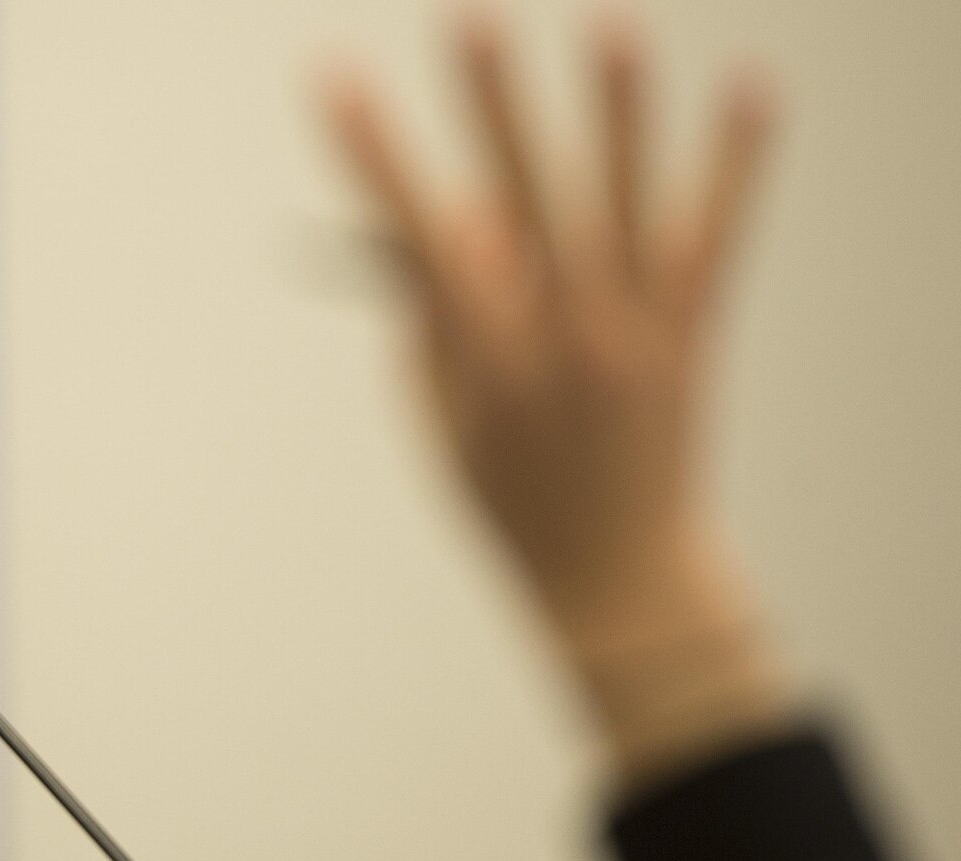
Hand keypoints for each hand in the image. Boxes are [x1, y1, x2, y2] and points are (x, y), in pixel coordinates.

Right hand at [322, 14, 771, 654]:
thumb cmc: (510, 504)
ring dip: (613, 109)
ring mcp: (629, 333)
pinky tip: (751, 83)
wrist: (617, 580)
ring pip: (620, 201)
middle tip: (463, 15)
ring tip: (606, 22)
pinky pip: (713, 232)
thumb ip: (435, 322)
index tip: (333, 81)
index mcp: (478, 363)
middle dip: (486, 101)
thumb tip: (452, 210)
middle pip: (517, 196)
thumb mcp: (441, 424)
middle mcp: (554, 338)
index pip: (413, 232)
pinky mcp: (689, 333)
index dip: (370, 153)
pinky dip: (734, 160)